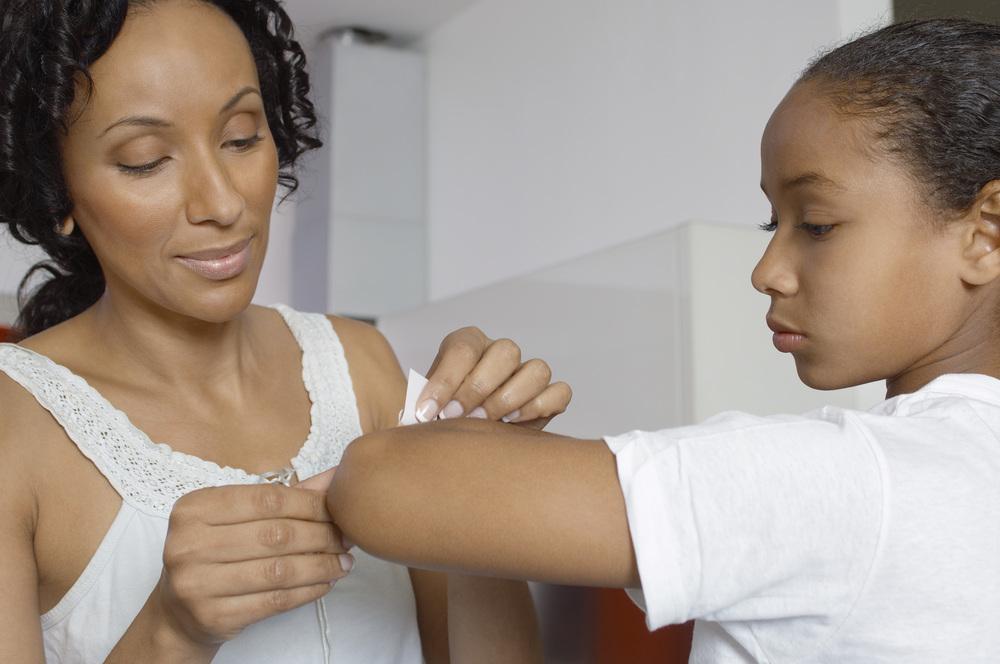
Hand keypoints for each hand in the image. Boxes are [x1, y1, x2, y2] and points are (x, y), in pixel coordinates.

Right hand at [156, 483, 352, 645]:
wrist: (178, 611)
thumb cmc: (215, 552)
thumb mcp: (238, 517)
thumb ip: (286, 497)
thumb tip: (337, 476)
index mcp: (194, 508)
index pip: (267, 500)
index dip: (310, 504)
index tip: (338, 510)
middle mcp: (188, 544)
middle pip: (276, 534)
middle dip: (321, 535)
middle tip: (347, 538)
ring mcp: (197, 583)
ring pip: (279, 570)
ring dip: (321, 565)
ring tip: (344, 562)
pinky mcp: (213, 615)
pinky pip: (275, 600)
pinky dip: (308, 590)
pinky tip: (326, 582)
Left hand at [415, 327, 571, 429]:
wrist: (457, 431)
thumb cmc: (438, 415)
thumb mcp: (424, 404)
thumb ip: (422, 405)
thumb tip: (418, 418)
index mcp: (467, 344)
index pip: (463, 349)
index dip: (445, 382)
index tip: (427, 412)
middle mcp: (499, 352)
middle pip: (506, 352)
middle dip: (478, 389)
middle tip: (457, 418)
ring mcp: (526, 371)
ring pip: (537, 369)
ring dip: (510, 399)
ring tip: (486, 424)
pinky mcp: (547, 395)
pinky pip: (559, 392)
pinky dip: (540, 408)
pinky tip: (514, 425)